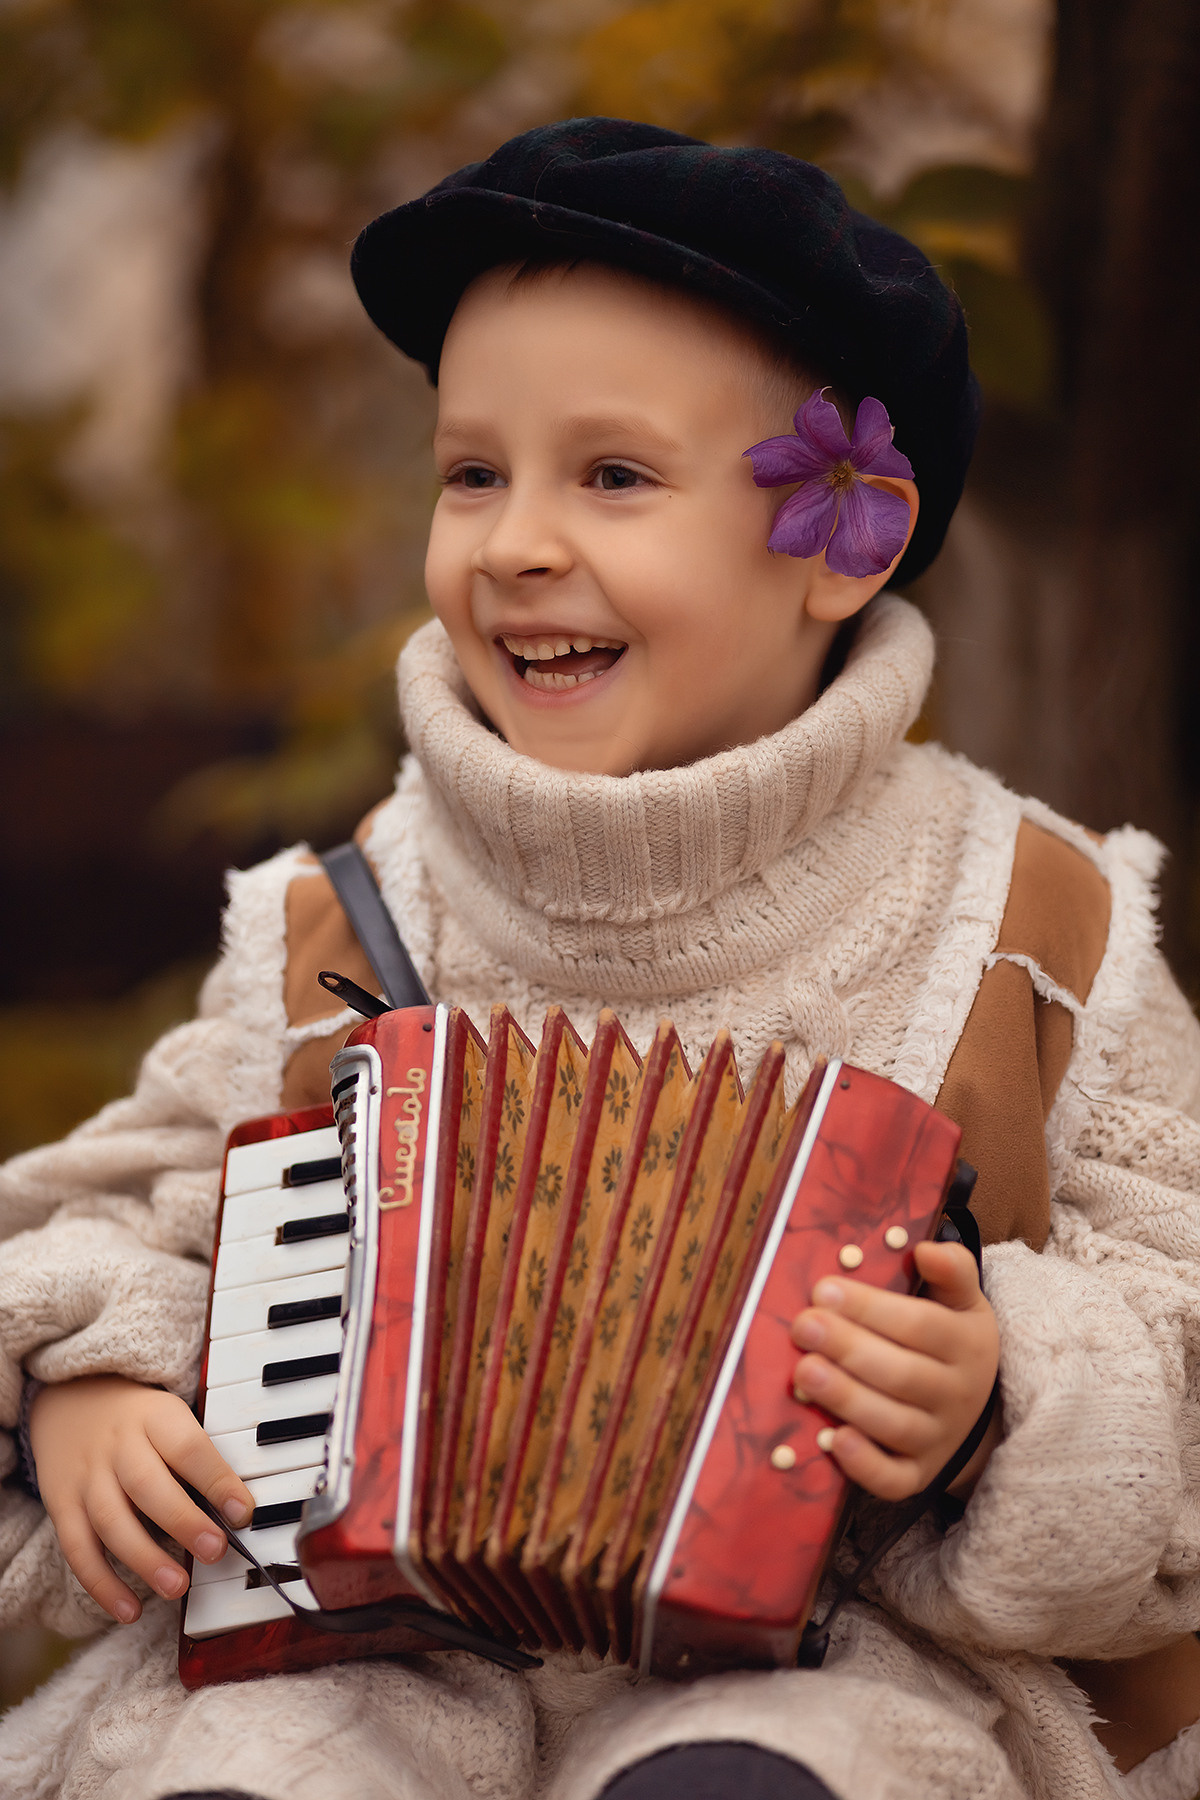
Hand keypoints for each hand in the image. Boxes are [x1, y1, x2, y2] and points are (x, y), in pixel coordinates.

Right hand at [29, 1374, 253, 1623]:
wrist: (69, 1398)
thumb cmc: (138, 1419)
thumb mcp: (171, 1415)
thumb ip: (198, 1456)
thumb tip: (238, 1511)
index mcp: (155, 1417)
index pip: (188, 1447)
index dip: (216, 1480)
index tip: (243, 1512)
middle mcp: (118, 1445)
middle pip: (147, 1484)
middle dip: (182, 1522)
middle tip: (214, 1551)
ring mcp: (87, 1477)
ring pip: (111, 1521)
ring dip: (145, 1559)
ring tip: (177, 1587)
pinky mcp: (62, 1506)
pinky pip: (78, 1550)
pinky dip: (102, 1584)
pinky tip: (129, 1610)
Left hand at [790, 1239, 999, 1501]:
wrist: (977, 1411)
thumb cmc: (950, 1341)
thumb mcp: (963, 1302)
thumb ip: (952, 1270)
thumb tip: (926, 1249)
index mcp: (966, 1345)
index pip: (920, 1326)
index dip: (871, 1308)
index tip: (822, 1289)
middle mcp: (956, 1396)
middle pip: (902, 1374)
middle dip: (848, 1348)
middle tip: (802, 1325)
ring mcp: (937, 1440)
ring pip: (893, 1424)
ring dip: (847, 1398)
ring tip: (805, 1372)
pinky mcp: (917, 1476)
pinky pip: (893, 1480)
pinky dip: (864, 1465)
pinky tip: (833, 1441)